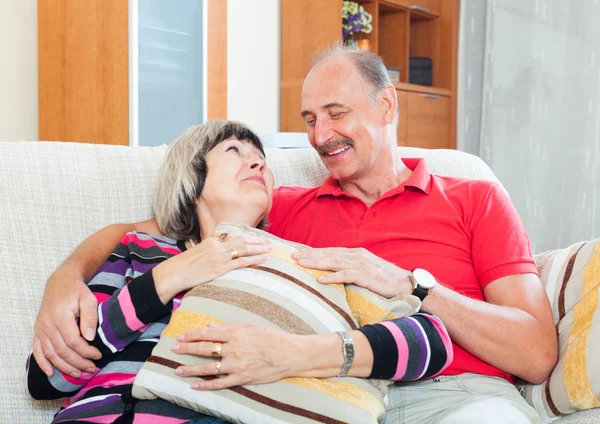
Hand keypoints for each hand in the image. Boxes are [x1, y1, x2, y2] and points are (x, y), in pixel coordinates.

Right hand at [33, 266, 101, 377]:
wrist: (60, 283)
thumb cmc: (77, 291)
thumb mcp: (88, 299)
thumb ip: (90, 318)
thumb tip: (89, 338)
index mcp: (60, 317)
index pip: (73, 341)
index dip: (86, 352)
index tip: (98, 355)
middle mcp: (47, 325)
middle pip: (62, 351)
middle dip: (78, 363)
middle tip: (92, 369)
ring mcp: (40, 329)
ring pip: (51, 354)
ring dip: (64, 367)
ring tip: (79, 374)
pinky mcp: (37, 331)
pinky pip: (37, 351)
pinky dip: (43, 364)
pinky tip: (51, 373)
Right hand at [152, 233, 271, 303]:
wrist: (175, 273)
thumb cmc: (184, 266)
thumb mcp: (197, 253)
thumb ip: (209, 250)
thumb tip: (216, 251)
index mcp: (213, 241)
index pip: (234, 236)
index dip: (248, 237)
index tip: (257, 237)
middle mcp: (218, 246)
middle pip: (242, 240)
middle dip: (257, 240)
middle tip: (269, 242)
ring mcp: (220, 256)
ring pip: (245, 249)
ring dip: (259, 248)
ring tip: (270, 249)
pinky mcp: (221, 267)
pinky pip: (241, 262)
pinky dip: (254, 259)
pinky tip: (263, 259)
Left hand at [172, 323, 302, 389]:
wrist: (289, 354)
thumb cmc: (271, 337)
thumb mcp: (250, 326)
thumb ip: (229, 327)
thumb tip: (210, 327)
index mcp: (235, 333)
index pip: (207, 334)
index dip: (192, 335)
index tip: (181, 336)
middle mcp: (233, 348)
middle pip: (204, 349)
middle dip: (186, 349)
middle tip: (173, 349)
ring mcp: (236, 365)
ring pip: (208, 368)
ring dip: (190, 369)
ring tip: (177, 369)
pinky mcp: (241, 378)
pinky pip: (219, 383)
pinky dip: (205, 385)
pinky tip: (194, 386)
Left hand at [292, 247, 411, 297]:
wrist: (405, 283)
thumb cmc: (384, 279)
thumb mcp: (365, 270)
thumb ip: (350, 268)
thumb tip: (333, 272)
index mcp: (355, 254)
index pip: (330, 251)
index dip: (313, 252)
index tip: (298, 253)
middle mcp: (356, 256)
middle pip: (329, 254)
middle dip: (310, 255)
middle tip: (292, 257)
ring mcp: (361, 264)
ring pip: (334, 262)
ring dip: (316, 263)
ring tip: (301, 265)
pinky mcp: (366, 276)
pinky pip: (346, 276)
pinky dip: (333, 277)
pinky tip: (321, 280)